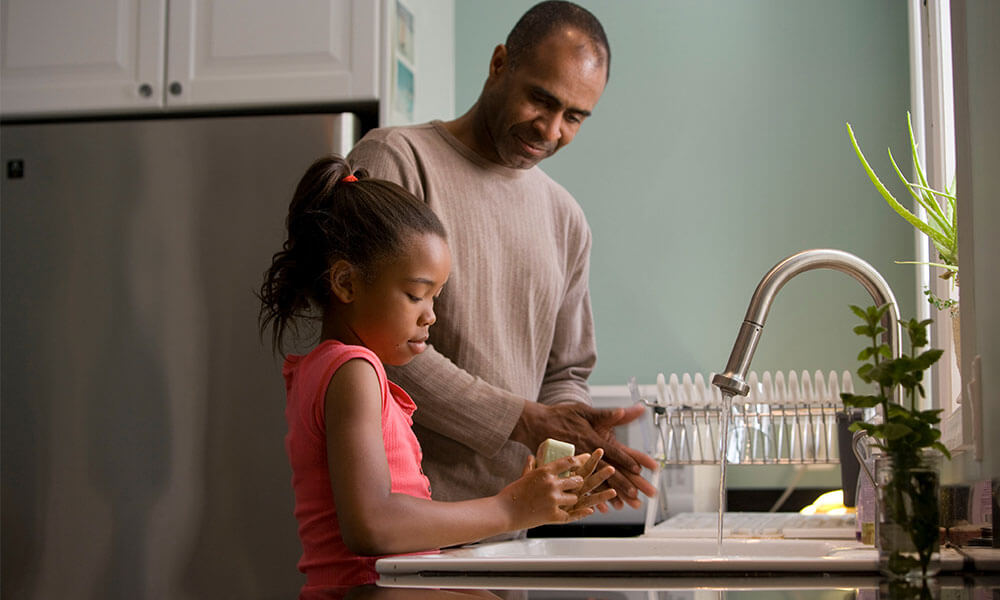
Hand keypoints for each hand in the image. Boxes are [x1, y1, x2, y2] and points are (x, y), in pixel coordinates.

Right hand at [498, 454, 591, 529]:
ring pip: (574, 498)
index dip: (578, 462)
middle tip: (577, 485)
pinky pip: (571, 515)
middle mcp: (551, 484)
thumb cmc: (511, 494)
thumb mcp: (523, 477)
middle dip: (578, 483)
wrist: (503, 512)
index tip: (582, 462)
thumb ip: (530, 466)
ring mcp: (553, 500)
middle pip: (576, 480)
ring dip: (572, 500)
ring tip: (567, 501)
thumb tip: (532, 456)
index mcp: (544, 472)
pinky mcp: (553, 515)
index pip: (568, 462)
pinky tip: (586, 511)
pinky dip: (579, 514)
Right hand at [511, 401, 657, 509]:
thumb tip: (624, 411)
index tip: (638, 469)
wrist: (533, 424)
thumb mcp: (583, 410)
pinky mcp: (563, 473)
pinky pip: (577, 488)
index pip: (612, 453)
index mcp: (589, 439)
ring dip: (608, 495)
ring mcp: (573, 465)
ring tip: (621, 505)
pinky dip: (588, 498)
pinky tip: (597, 508)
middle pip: (605, 472)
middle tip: (635, 494)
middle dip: (622, 484)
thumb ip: (606, 414)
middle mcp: (582, 455)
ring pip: (593, 484)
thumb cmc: (559, 416)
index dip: (626, 461)